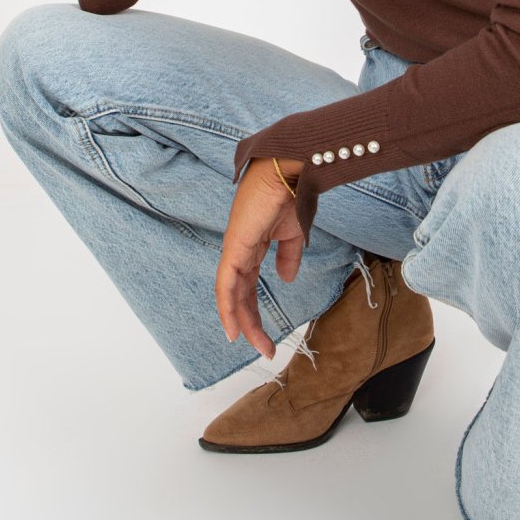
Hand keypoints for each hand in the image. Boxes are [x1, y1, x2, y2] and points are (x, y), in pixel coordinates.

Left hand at [215, 157, 305, 359]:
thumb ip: (288, 256)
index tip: (266, 337)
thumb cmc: (291, 194)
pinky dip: (227, 305)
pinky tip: (233, 326)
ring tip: (253, 345)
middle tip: (263, 348)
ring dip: (240, 320)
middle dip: (249, 322)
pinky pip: (226, 282)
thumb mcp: (292, 234)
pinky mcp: (235, 245)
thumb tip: (287, 279)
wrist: (291, 170)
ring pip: (230, 293)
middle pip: (238, 294)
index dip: (253, 311)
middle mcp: (239, 249)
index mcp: (252, 246)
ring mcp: (235, 247)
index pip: (248, 286)